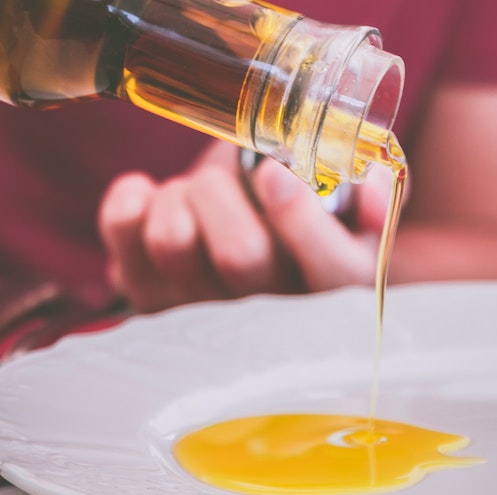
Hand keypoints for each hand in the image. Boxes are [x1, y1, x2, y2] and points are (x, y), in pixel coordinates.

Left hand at [98, 140, 396, 311]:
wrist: (253, 258)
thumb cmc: (306, 226)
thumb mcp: (355, 214)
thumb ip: (374, 194)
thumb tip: (369, 186)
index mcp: (334, 291)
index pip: (331, 274)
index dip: (302, 220)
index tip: (274, 174)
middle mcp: (267, 318)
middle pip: (240, 255)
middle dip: (225, 191)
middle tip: (231, 174)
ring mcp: (201, 315)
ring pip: (173, 241)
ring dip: (182, 193)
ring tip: (198, 190)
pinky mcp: (148, 300)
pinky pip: (122, 237)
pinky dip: (131, 199)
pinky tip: (154, 196)